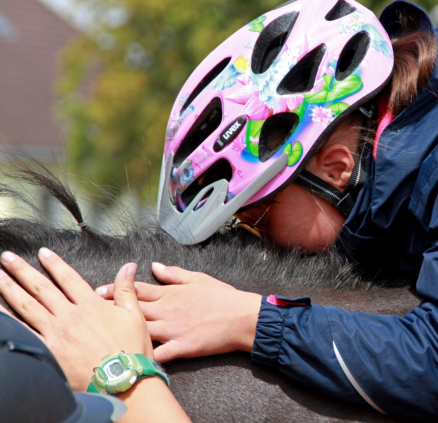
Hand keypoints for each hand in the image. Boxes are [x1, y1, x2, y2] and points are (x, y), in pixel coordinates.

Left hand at [0, 248, 151, 390]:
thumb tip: (129, 266)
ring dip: (11, 290)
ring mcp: (57, 334)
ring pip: (28, 307)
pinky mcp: (49, 352)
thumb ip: (126, 289)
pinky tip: (0, 313)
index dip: (55, 264)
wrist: (122, 380)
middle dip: (23, 271)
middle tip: (8, 258)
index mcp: (91, 305)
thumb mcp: (134, 315)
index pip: (68, 278)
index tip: (42, 253)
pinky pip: (25, 333)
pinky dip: (10, 322)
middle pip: (42, 289)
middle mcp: (70, 316)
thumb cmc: (130, 349)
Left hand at [97, 263, 261, 362]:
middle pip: (132, 309)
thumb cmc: (221, 297)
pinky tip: (132, 359)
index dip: (117, 288)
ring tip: (102, 332)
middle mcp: (167, 310)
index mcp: (170, 293)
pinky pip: (160, 354)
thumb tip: (154, 265)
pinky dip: (146, 356)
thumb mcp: (198, 278)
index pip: (138, 290)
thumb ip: (173, 273)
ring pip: (140, 330)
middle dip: (110, 309)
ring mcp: (173, 330)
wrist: (241, 317)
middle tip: (90, 310)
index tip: (99, 290)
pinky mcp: (182, 347)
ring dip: (121, 330)